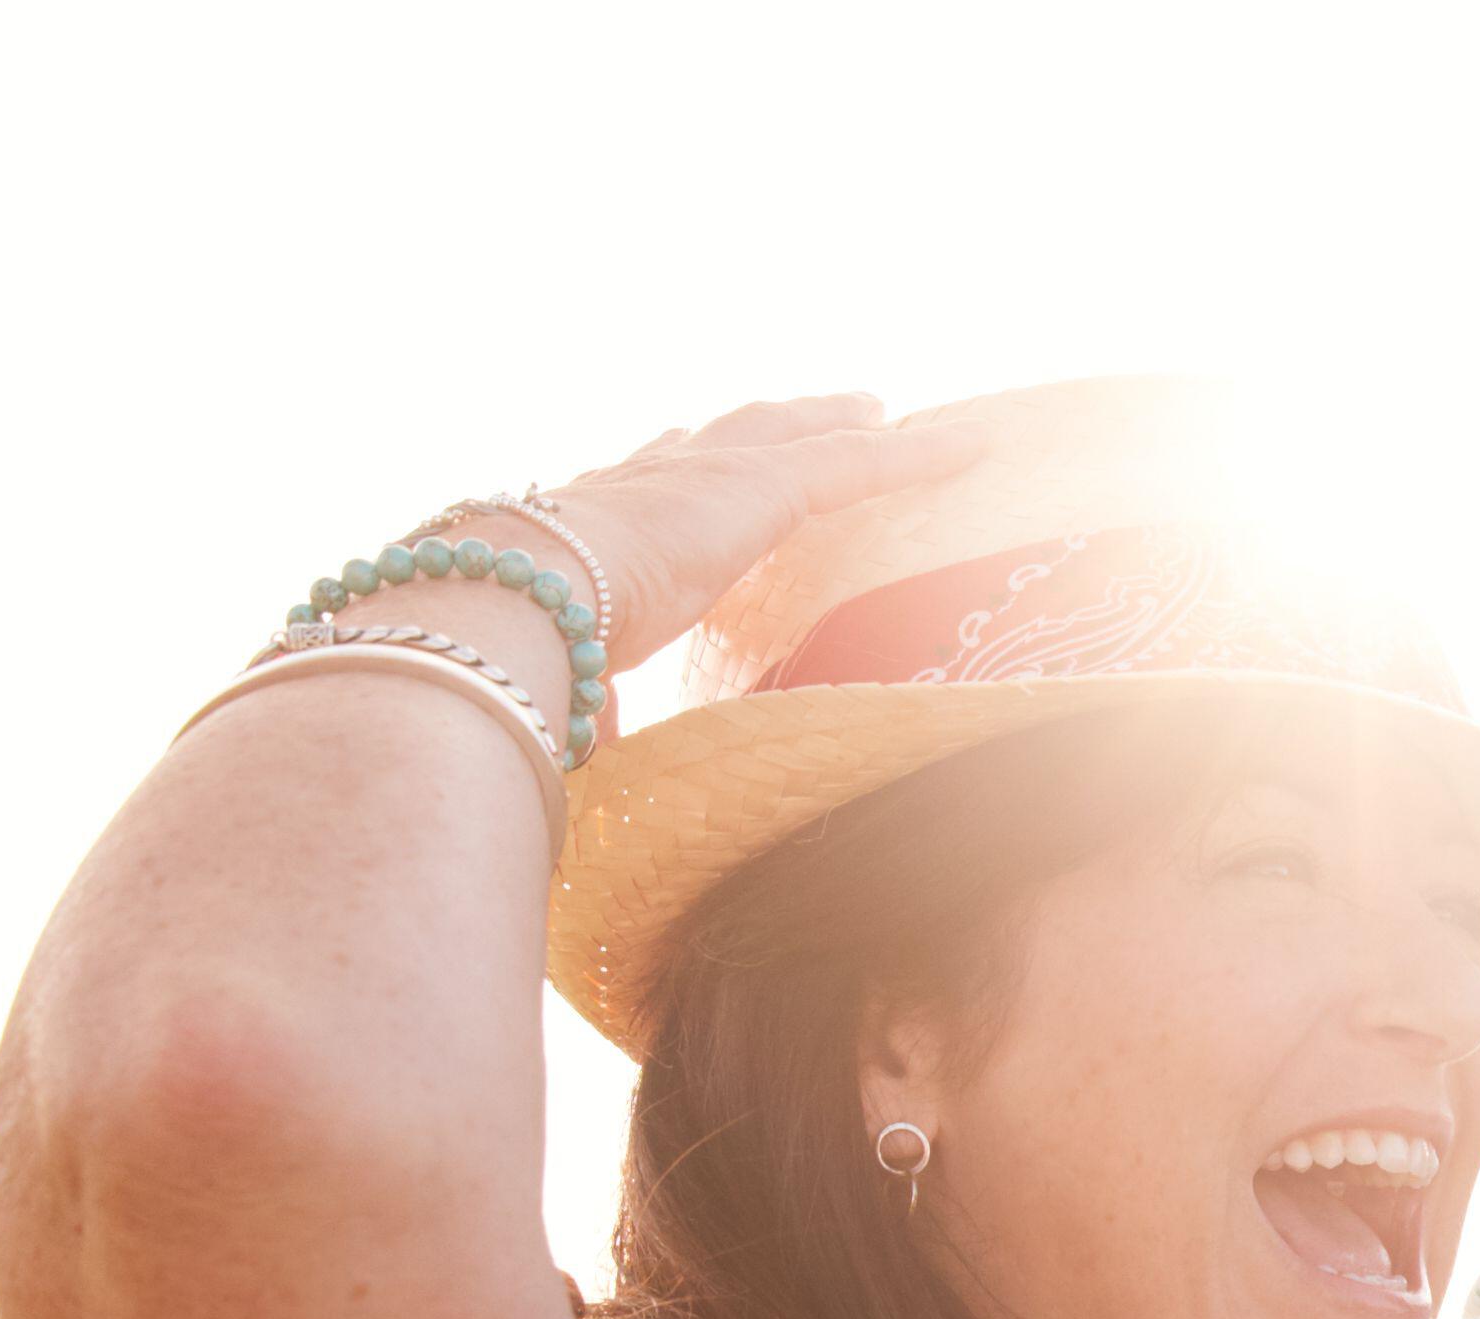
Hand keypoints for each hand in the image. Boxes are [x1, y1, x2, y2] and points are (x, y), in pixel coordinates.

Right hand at [492, 394, 990, 674]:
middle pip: (724, 437)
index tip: (678, 443)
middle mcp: (645, 479)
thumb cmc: (513, 648)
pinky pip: (858, 466)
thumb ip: (588, 703)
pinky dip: (917, 456)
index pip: (640, 481)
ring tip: (879, 411)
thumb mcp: (559, 676)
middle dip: (771, 422)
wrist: (509, 599)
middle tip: (817, 410)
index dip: (667, 460)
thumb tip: (589, 748)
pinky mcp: (761, 486)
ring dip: (838, 421)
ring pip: (792, 436)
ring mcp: (702, 474)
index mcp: (595, 520)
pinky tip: (970, 447)